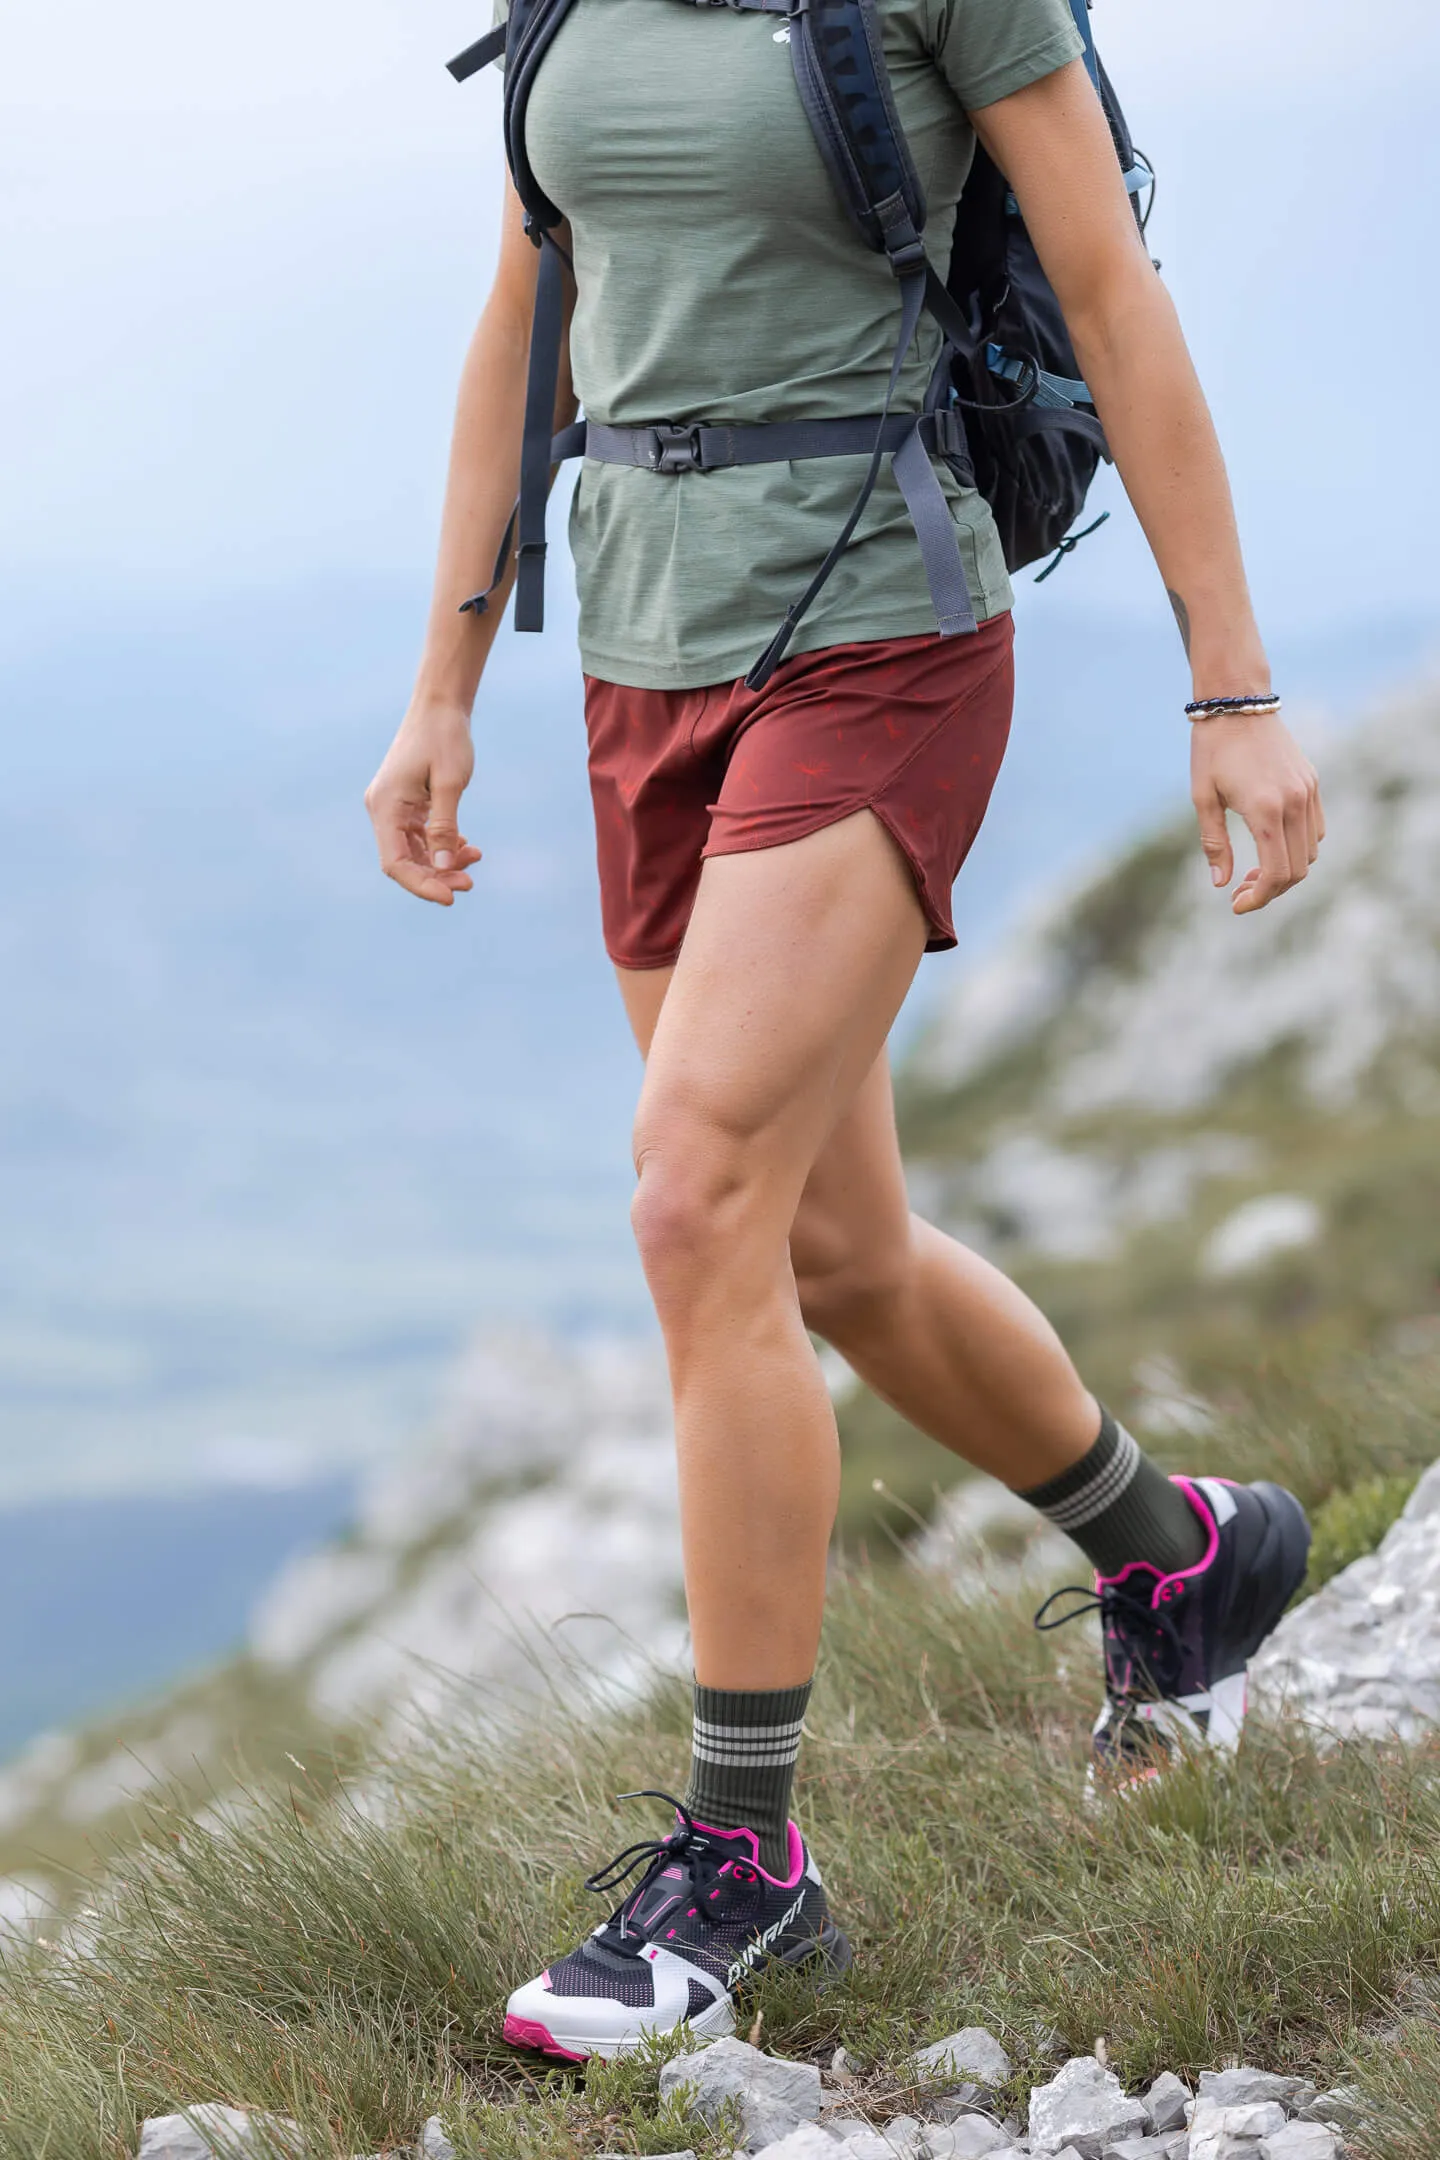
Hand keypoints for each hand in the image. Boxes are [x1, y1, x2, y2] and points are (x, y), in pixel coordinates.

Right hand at [364, 702, 481, 904]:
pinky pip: (421, 836)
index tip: (452, 897)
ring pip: (414, 851)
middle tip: (470, 883)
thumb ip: (445, 826)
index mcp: (385, 806)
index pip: (395, 863)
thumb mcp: (450, 783)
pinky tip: (466, 846)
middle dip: (436, 876)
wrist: (440, 706)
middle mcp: (382, 809)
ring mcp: (393, 807)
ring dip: (442, 862)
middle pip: (404, 861)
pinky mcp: (406, 804)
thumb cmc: (445, 738)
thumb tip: (442, 867)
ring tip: (474, 859)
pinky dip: (442, 845)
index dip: (421, 885)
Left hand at [1190, 710, 1324, 915]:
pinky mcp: (1312, 783)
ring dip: (1285, 870)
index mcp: (1265, 810)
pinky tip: (1270, 846)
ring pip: (1310, 852)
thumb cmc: (1212, 749)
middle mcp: (1294, 803)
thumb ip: (1215, 843)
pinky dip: (1297, 848)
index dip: (1260, 898)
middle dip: (1270, 890)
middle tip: (1241, 893)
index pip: (1276, 873)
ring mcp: (1308, 792)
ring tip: (1252, 872)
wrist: (1237, 702)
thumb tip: (1222, 884)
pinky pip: (1316, 829)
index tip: (1237, 906)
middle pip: (1297, 869)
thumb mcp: (1203, 798)